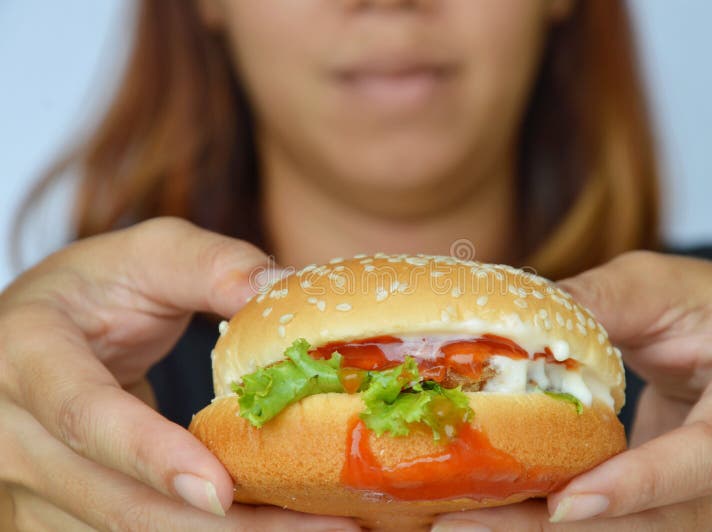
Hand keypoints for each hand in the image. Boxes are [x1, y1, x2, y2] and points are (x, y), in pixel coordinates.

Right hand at [0, 217, 358, 530]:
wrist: (39, 335)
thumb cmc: (94, 289)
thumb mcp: (146, 255)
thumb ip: (211, 265)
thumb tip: (283, 288)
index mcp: (28, 355)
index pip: (86, 417)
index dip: (151, 455)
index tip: (222, 490)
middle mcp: (15, 435)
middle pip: (119, 502)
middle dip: (228, 526)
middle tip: (328, 525)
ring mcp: (29, 486)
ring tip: (320, 526)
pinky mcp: (55, 514)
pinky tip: (273, 523)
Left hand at [432, 251, 711, 530]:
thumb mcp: (665, 285)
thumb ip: (601, 301)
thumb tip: (516, 323)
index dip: (640, 482)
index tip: (564, 503)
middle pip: (672, 518)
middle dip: (565, 528)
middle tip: (467, 524)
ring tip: (470, 522)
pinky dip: (576, 526)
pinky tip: (509, 515)